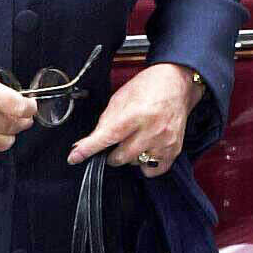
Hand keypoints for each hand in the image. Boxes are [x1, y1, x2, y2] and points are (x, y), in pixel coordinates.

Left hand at [67, 63, 199, 177]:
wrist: (177, 83)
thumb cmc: (147, 87)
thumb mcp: (120, 98)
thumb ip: (104, 123)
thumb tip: (84, 144)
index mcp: (136, 113)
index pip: (107, 137)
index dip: (88, 149)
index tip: (75, 157)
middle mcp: (152, 129)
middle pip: (120, 157)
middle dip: (111, 152)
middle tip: (115, 141)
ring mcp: (165, 141)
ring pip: (134, 164)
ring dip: (128, 156)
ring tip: (133, 140)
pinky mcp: (174, 149)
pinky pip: (154, 170)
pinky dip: (145, 164)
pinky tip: (144, 151)